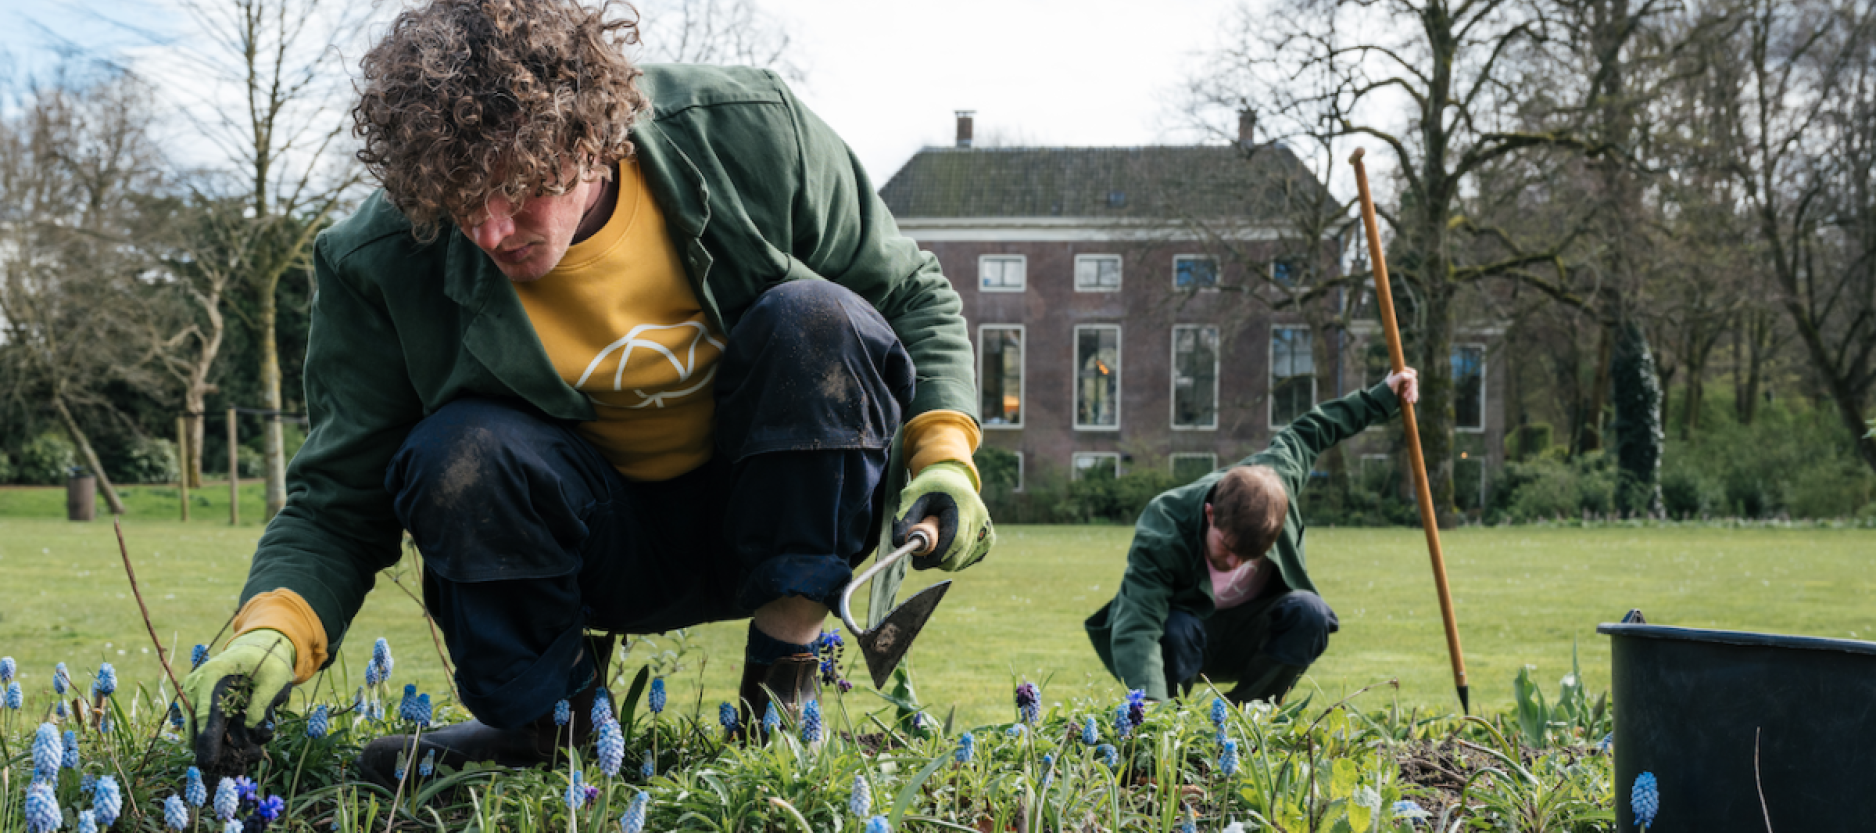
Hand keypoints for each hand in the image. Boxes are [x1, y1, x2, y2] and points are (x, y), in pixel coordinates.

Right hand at [184, 629, 295, 771]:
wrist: (257, 649)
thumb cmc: (268, 662)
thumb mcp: (275, 679)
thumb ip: (262, 703)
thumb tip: (250, 730)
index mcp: (213, 676)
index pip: (207, 715)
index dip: (207, 742)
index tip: (208, 764)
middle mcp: (197, 688)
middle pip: (199, 730)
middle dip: (223, 750)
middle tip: (253, 757)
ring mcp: (194, 698)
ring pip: (203, 734)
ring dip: (228, 746)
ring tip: (257, 752)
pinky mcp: (199, 707)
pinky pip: (207, 730)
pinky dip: (225, 740)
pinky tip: (249, 744)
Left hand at [894, 461, 994, 570]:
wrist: (952, 478)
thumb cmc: (930, 487)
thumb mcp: (912, 497)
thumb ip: (904, 520)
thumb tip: (900, 545)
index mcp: (963, 504)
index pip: (954, 539)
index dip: (935, 555)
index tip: (917, 563)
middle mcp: (980, 518)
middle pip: (959, 554)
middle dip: (936, 561)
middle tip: (919, 559)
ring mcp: (987, 529)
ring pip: (963, 560)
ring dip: (944, 560)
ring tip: (933, 540)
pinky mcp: (988, 538)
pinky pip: (969, 559)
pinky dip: (954, 559)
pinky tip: (945, 544)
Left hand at [1385, 367, 1418, 404]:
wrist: (1384, 398)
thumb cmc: (1387, 388)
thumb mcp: (1393, 381)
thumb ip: (1401, 376)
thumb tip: (1412, 375)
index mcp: (1400, 372)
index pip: (1411, 372)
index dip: (1411, 379)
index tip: (1405, 386)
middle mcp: (1404, 377)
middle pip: (1413, 381)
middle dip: (1411, 389)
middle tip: (1405, 396)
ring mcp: (1406, 383)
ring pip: (1414, 387)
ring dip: (1412, 394)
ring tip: (1408, 400)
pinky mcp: (1408, 390)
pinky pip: (1414, 392)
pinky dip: (1414, 396)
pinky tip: (1412, 401)